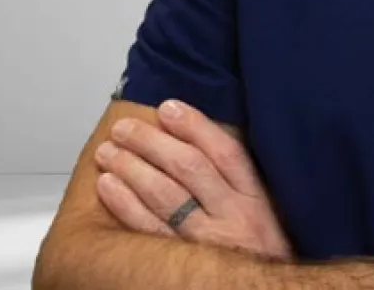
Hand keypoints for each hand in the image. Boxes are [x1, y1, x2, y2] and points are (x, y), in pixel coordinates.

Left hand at [94, 99, 293, 260]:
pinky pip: (148, 231)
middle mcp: (233, 217)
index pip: (226, 152)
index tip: (168, 108)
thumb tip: (199, 137)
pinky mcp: (180, 265)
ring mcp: (205, 243)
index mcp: (257, 198)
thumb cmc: (260, 250)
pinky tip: (108, 186)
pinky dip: (125, 205)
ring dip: (132, 168)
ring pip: (165, 197)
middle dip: (152, 143)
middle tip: (124, 128)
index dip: (195, 126)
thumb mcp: (266, 210)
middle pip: (189, 168)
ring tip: (109, 151)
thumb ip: (238, 179)